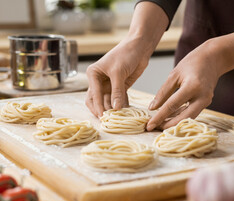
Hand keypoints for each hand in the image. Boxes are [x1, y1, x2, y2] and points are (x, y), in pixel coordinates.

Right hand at [85, 1, 168, 117]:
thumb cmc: (126, 54)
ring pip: (107, 102)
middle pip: (96, 100)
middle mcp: (98, 81)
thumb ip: (116, 91)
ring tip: (119, 118)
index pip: (93, 94)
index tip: (103, 117)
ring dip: (113, 109)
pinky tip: (125, 112)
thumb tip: (115, 108)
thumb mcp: (119, 73)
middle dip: (102, 110)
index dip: (98, 107)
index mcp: (93, 74)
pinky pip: (118, 99)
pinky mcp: (120, 87)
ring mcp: (109, 85)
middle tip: (108, 120)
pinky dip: (121, 106)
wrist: (139, 47)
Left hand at [147, 40, 221, 130]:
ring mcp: (206, 101)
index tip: (149, 125)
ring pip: (188, 118)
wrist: (213, 58)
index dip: (159, 117)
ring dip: (174, 122)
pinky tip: (169, 117)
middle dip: (167, 125)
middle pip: (183, 118)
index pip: (172, 106)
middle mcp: (202, 96)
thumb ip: (163, 92)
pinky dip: (180, 116)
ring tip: (159, 124)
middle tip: (154, 128)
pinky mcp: (206, 103)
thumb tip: (152, 108)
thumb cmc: (193, 63)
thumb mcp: (174, 75)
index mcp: (192, 86)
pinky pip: (191, 113)